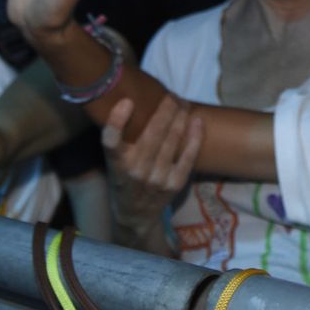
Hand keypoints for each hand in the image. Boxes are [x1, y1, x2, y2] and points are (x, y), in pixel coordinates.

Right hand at [102, 97, 201, 238]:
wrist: (136, 214)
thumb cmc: (124, 179)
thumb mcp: (114, 161)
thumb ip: (122, 138)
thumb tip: (136, 100)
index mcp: (116, 163)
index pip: (111, 142)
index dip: (117, 121)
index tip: (127, 102)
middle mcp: (135, 171)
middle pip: (152, 134)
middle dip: (165, 109)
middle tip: (171, 95)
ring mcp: (156, 178)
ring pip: (171, 141)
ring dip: (180, 118)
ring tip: (184, 104)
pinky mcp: (174, 184)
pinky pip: (188, 156)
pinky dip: (194, 137)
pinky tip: (197, 121)